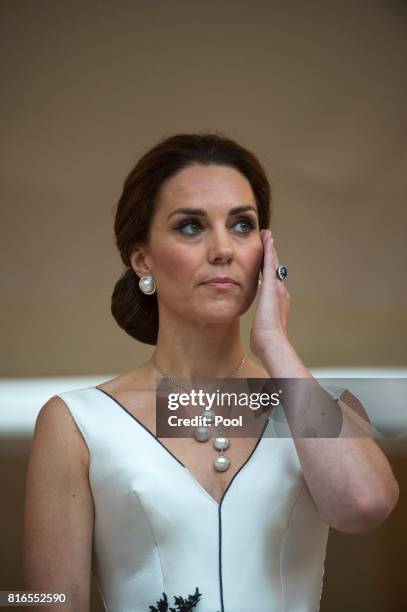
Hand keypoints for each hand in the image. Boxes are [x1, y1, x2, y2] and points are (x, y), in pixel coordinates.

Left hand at [250, 229, 290, 357]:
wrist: (272, 342)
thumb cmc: (266, 341)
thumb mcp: (263, 330)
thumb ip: (262, 327)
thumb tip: (259, 334)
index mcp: (278, 302)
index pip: (272, 282)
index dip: (270, 271)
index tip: (267, 262)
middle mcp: (281, 293)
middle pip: (275, 270)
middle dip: (271, 256)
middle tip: (269, 241)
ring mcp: (278, 288)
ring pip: (273, 264)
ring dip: (270, 249)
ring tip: (268, 236)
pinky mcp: (272, 286)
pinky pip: (270, 264)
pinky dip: (269, 251)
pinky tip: (267, 240)